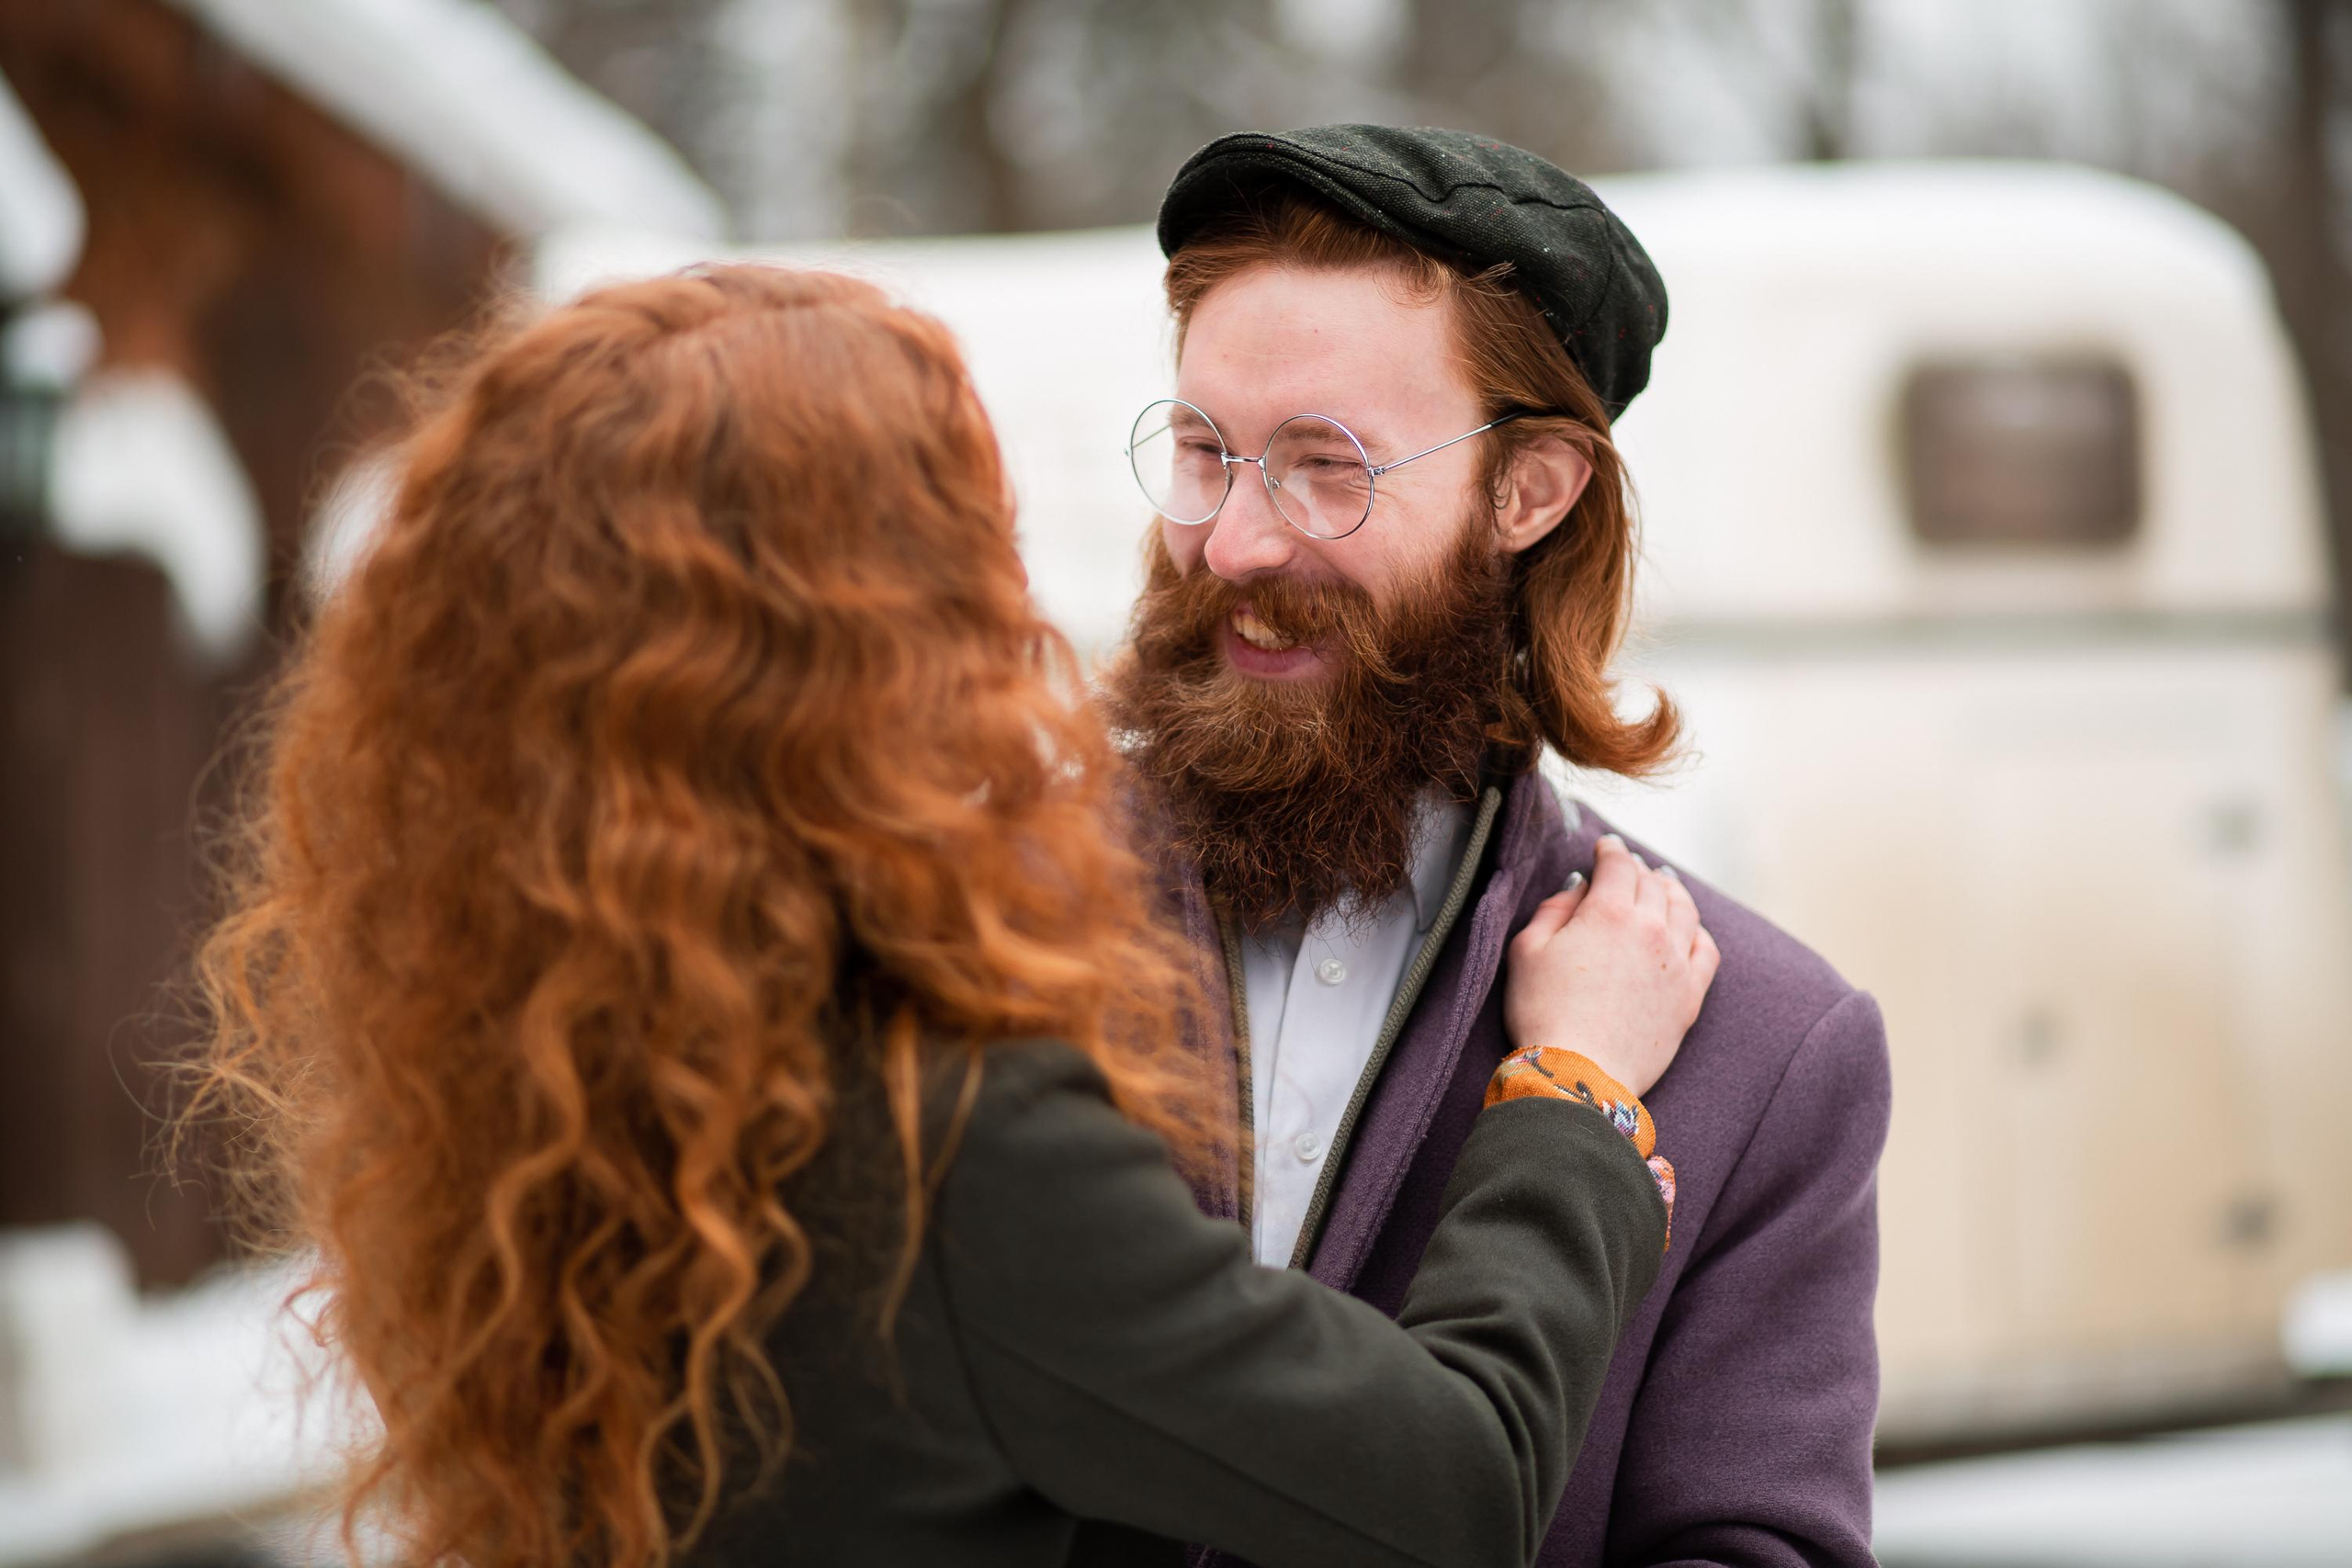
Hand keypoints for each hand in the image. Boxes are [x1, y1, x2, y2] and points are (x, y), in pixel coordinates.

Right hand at [1503, 835, 1718, 1097]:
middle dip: (1638, 870)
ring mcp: (1676, 963)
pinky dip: (1698, 931)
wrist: (1578, 1074)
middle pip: (1652, 883)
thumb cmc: (1542, 1012)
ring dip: (1672, 891)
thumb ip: (1554, 908)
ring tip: (1664, 884)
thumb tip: (1580, 885)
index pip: (1618, 864)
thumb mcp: (1526, 951)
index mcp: (1608, 911)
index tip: (1605, 846)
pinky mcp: (1690, 996)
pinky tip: (1689, 929)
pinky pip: (1707, 949)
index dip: (1611, 849)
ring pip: (1684, 910)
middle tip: (1629, 867)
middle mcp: (1651, 929)